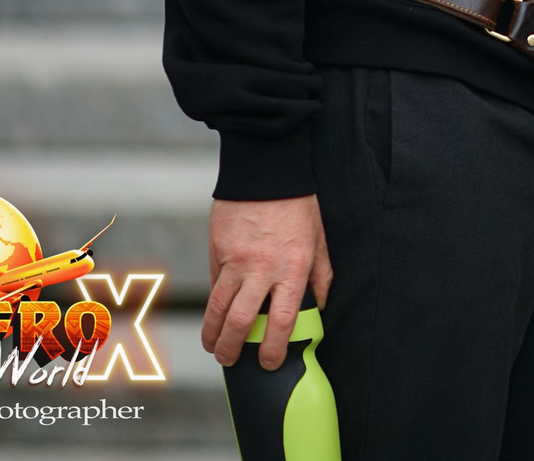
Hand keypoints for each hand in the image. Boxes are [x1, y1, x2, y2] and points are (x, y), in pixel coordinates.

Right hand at [203, 195, 331, 369]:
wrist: (267, 171)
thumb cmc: (298, 205)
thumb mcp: (320, 239)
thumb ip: (321, 276)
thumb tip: (320, 305)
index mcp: (293, 268)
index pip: (281, 320)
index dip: (273, 348)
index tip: (270, 362)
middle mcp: (263, 268)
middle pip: (242, 321)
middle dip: (233, 348)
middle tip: (230, 360)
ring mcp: (236, 260)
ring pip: (218, 308)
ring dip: (213, 333)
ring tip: (214, 347)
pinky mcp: (218, 250)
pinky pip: (213, 285)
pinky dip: (212, 305)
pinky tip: (214, 316)